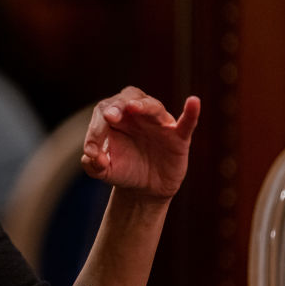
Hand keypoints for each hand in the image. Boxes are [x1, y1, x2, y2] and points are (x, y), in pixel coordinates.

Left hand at [81, 88, 200, 200]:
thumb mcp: (105, 172)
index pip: (103, 112)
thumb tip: (90, 158)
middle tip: (109, 117)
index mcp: (115, 118)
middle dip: (117, 105)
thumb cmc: (124, 170)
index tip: (92, 151)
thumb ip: (93, 165)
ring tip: (132, 108)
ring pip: (153, 106)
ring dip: (143, 105)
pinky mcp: (178, 138)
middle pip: (127, 97)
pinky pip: (187, 122)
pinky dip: (191, 112)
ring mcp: (158, 124)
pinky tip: (193, 101)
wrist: (145, 188)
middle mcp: (137, 116)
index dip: (95, 130)